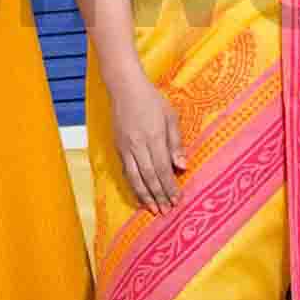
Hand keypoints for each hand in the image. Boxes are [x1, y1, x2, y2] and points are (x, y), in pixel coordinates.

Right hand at [111, 76, 185, 211]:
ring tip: (153, 209)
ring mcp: (125, 147)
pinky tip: (139, 195)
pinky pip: (126, 172)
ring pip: (135, 178)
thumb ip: (176, 143)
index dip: (170, 186)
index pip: (162, 168)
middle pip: (149, 177)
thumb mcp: (170, 117)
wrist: (125, 88)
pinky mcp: (118, 147)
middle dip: (159, 196)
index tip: (177, 199)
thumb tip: (182, 166)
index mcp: (154, 137)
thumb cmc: (152, 100)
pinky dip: (133, 186)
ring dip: (145, 196)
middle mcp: (138, 145)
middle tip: (166, 211)